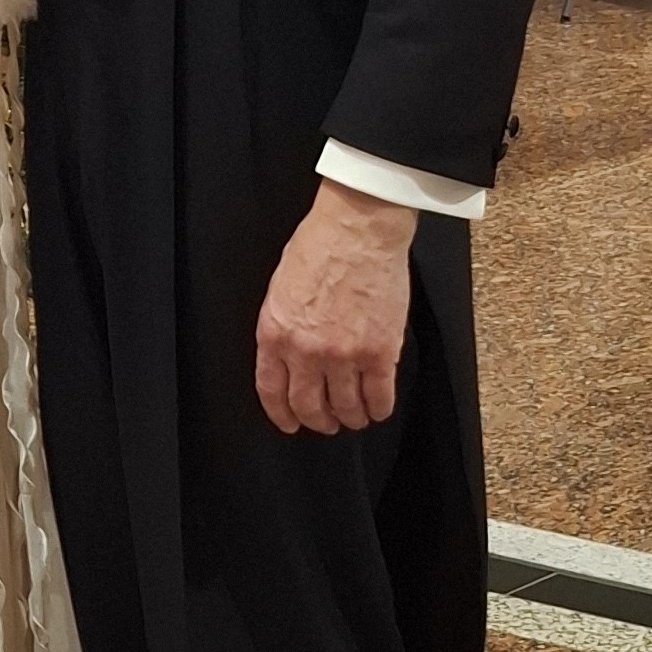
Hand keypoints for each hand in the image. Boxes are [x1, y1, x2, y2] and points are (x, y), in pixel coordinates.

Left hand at [254, 180, 413, 435]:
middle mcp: (306, 351)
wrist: (358, 228)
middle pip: (309, 406)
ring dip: (351, 418)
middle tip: (327, 422)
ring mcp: (344, 355)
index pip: (272, 390)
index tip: (290, 423)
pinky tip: (378, 408)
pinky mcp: (380, 353)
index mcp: (275, 333)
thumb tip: (288, 356)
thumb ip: (282, 326)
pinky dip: (379, 409)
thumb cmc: (319, 246)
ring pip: (346, 407)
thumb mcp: (280, 289)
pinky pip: (379, 397)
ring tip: (355, 416)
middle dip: (318, 421)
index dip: (282, 414)